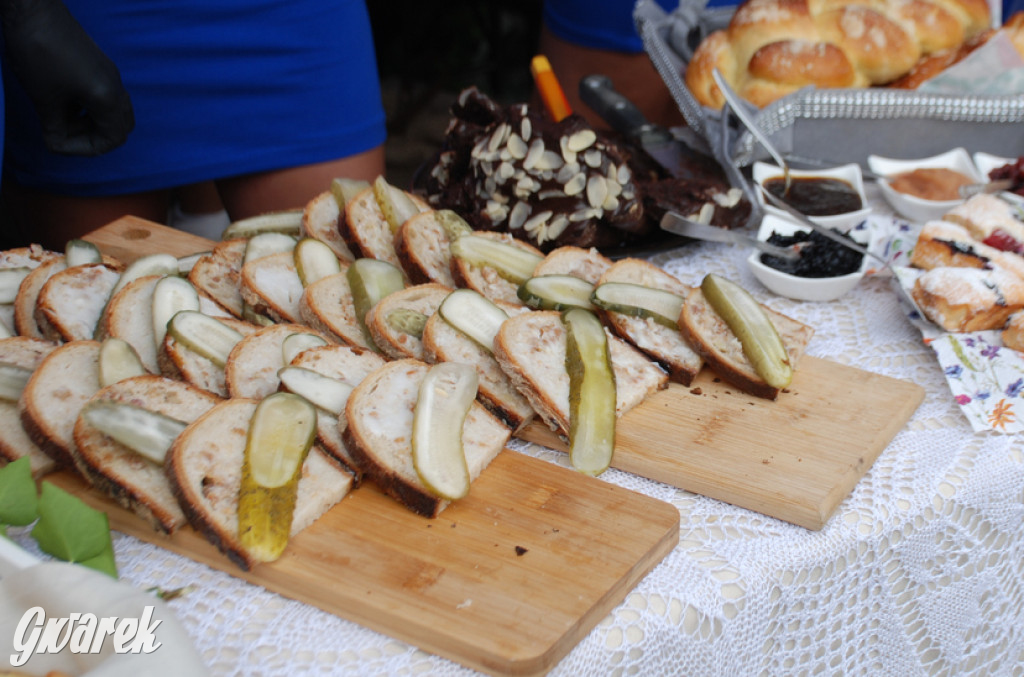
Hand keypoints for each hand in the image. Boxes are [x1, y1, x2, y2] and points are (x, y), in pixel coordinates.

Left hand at [1, 0, 134, 154]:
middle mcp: (115, 87)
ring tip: (62, 120)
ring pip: (113, 112)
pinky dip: (89, 108)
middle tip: (66, 135)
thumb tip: (56, 142)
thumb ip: (55, 127)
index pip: (112, 139)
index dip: (85, 149)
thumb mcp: (43, 98)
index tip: (59, 142)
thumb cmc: (38, 52)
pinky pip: (105, 96)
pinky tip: (65, 103)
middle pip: (121, 127)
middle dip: (94, 138)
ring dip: (91, 123)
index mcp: (107, 97)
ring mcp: (109, 74)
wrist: (33, 11)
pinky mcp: (99, 65)